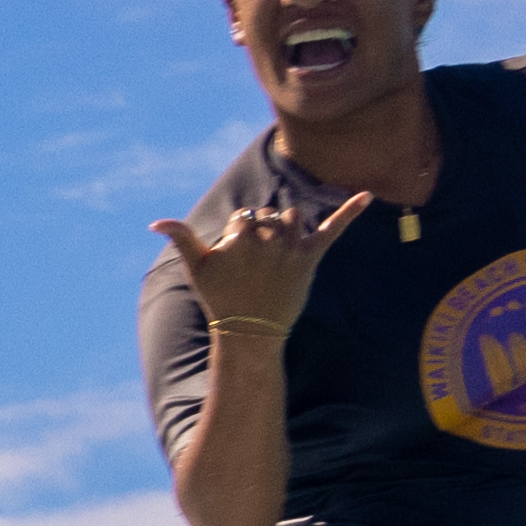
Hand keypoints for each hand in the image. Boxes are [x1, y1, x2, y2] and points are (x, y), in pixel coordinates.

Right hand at [158, 193, 369, 341]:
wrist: (250, 330)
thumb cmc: (220, 298)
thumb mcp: (198, 268)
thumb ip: (182, 239)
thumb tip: (156, 223)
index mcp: (240, 236)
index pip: (245, 216)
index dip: (239, 236)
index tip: (236, 262)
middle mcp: (268, 238)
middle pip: (268, 215)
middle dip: (262, 233)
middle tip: (255, 265)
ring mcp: (291, 247)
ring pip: (292, 217)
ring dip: (286, 228)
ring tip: (276, 254)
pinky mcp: (311, 257)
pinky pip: (334, 228)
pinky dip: (352, 210)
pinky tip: (369, 195)